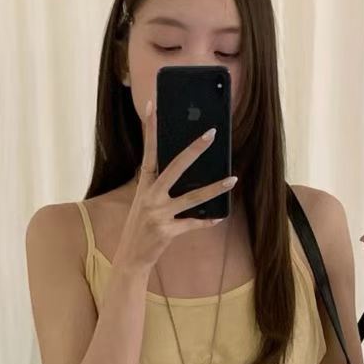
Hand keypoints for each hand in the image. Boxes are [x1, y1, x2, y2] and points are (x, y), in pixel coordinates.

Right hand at [113, 99, 237, 277]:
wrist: (130, 258)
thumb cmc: (141, 226)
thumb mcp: (145, 201)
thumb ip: (160, 185)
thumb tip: (187, 169)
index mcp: (144, 186)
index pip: (148, 152)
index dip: (150, 129)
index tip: (153, 106)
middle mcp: (149, 197)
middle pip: (174, 168)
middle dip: (193, 150)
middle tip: (211, 134)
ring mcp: (158, 214)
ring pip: (192, 198)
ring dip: (214, 188)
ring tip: (232, 179)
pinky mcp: (167, 232)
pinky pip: (193, 223)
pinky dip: (207, 221)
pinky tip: (220, 216)